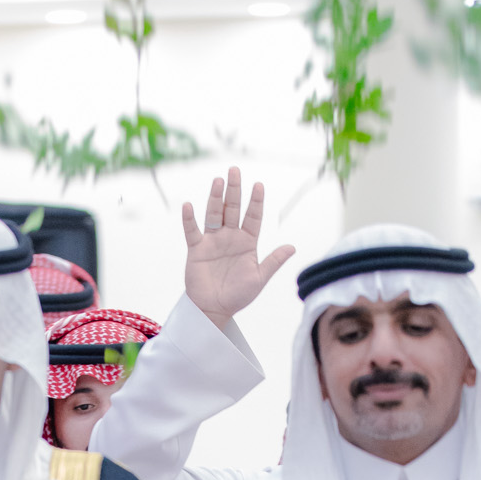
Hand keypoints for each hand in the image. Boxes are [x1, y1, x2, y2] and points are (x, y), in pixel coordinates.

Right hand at [181, 169, 294, 331]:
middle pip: (232, 209)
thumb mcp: (259, 278)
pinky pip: (192, 231)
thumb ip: (274, 261)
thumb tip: (292, 247)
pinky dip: (189, 219)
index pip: (253, 217)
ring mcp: (213, 241)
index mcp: (247, 242)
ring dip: (215, 198)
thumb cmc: (238, 295)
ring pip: (214, 214)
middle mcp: (230, 237)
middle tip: (235, 170)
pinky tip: (189, 206)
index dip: (256, 201)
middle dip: (234, 190)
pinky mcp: (197, 249)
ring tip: (218, 181)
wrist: (214, 309)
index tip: (259, 185)